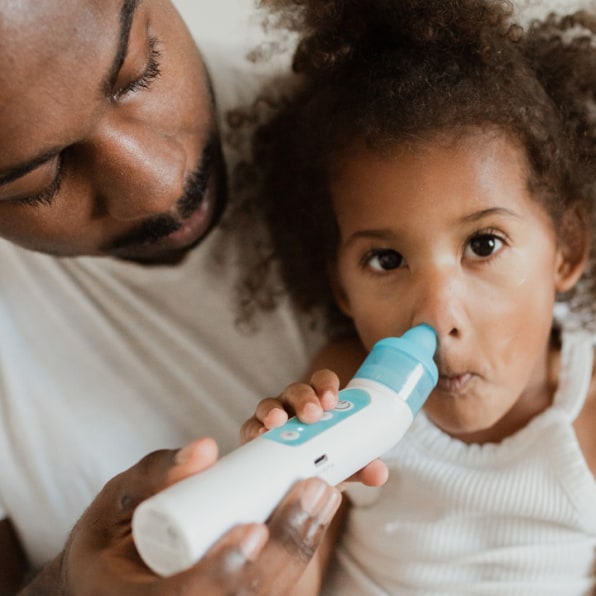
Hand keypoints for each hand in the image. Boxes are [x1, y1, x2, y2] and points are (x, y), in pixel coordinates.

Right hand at [20, 438, 340, 595]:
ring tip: (323, 497)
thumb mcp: (121, 497)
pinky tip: (314, 516)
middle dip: (286, 548)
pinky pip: (267, 587)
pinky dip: (294, 555)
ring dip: (300, 549)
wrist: (111, 572)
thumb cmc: (111, 534)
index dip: (223, 570)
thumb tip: (207, 449)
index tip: (253, 528)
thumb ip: (158, 471)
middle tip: (314, 493)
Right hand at [241, 371, 387, 486]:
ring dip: (274, 411)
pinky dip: (254, 430)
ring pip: (270, 404)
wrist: (295, 484)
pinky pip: (250, 427)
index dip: (326, 385)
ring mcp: (271, 418)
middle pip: (296, 390)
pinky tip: (259, 437)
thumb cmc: (323, 463)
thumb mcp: (345, 464)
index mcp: (318, 402)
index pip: (321, 381)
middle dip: (304, 399)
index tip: (332, 400)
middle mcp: (293, 405)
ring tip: (279, 421)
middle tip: (313, 414)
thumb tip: (379, 473)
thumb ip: (361, 465)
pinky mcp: (253, 436)